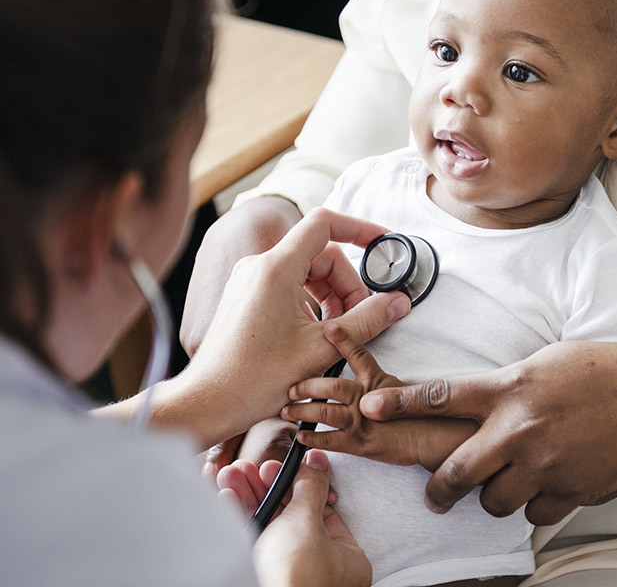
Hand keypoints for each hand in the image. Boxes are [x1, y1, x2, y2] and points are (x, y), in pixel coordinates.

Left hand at [100, 207, 412, 449]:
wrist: (207, 402)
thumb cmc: (254, 380)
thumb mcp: (322, 350)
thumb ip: (366, 321)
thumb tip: (399, 302)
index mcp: (276, 269)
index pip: (325, 224)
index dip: (359, 228)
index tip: (383, 242)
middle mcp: (259, 266)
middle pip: (321, 254)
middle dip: (348, 284)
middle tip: (362, 318)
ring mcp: (250, 280)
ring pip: (307, 271)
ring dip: (332, 295)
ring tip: (341, 331)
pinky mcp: (247, 296)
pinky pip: (290, 285)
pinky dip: (312, 302)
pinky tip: (317, 335)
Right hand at [221, 450, 371, 586]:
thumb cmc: (294, 575)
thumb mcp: (307, 521)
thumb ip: (311, 488)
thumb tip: (318, 461)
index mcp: (346, 560)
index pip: (324, 512)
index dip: (301, 485)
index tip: (283, 467)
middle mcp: (318, 568)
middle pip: (292, 516)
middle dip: (266, 488)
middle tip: (249, 468)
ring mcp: (288, 574)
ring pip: (269, 527)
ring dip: (248, 497)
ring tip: (230, 476)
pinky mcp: (261, 576)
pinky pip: (252, 542)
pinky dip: (239, 519)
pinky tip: (226, 496)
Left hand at [282, 323, 476, 470]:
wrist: (435, 440)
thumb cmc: (424, 416)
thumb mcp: (402, 388)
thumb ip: (381, 380)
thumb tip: (365, 376)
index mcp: (377, 380)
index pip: (358, 353)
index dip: (342, 338)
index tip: (328, 326)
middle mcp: (367, 398)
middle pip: (330, 386)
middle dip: (307, 385)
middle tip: (292, 386)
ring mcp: (362, 420)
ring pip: (324, 412)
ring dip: (303, 411)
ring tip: (288, 410)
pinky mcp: (359, 443)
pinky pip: (329, 439)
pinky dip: (313, 439)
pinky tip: (302, 438)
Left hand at [358, 341, 616, 525]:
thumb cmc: (602, 371)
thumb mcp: (544, 363)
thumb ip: (509, 387)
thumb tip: (486, 405)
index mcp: (509, 388)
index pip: (440, 396)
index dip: (399, 404)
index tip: (370, 408)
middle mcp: (518, 428)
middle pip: (456, 471)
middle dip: (438, 489)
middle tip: (434, 495)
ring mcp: (543, 464)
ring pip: (495, 501)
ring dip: (496, 495)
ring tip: (511, 482)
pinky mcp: (567, 489)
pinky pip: (536, 512)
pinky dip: (538, 504)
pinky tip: (551, 485)